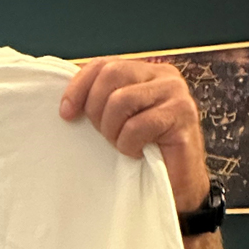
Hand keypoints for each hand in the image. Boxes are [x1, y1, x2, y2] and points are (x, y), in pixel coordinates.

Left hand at [60, 58, 208, 210]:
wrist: (174, 183)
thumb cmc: (141, 148)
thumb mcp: (114, 118)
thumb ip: (98, 100)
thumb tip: (65, 101)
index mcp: (145, 72)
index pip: (102, 65)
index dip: (78, 87)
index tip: (66, 114)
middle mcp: (164, 76)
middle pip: (111, 74)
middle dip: (96, 108)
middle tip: (103, 134)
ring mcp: (177, 93)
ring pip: (122, 99)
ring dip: (112, 129)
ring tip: (122, 143)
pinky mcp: (183, 116)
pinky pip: (137, 125)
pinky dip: (128, 144)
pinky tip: (137, 152)